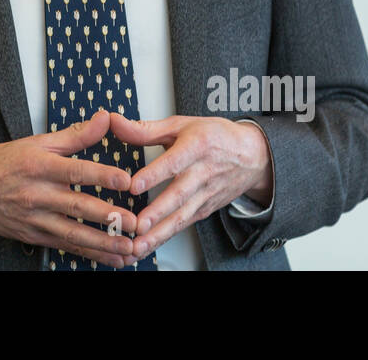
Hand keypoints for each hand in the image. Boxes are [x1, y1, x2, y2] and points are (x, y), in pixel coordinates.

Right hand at [0, 109, 140, 266]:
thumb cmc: (2, 162)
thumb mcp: (36, 142)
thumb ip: (75, 135)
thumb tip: (105, 118)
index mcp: (38, 166)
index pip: (74, 170)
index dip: (101, 175)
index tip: (126, 180)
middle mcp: (36, 194)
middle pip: (77, 206)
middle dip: (109, 217)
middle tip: (136, 222)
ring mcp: (34, 219)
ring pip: (73, 233)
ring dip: (103, 243)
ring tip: (128, 247)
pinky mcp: (34, 236)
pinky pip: (65, 246)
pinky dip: (89, 254)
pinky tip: (110, 258)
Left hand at [108, 113, 272, 260]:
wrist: (252, 155)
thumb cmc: (214, 136)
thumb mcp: (181, 125)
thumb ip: (145, 129)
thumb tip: (114, 122)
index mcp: (196, 146)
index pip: (173, 162)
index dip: (154, 175)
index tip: (134, 186)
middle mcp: (203, 173)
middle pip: (179, 195)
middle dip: (157, 212)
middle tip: (137, 225)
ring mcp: (205, 194)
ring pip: (182, 216)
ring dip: (160, 233)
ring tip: (139, 244)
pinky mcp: (205, 210)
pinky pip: (184, 225)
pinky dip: (166, 237)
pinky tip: (148, 246)